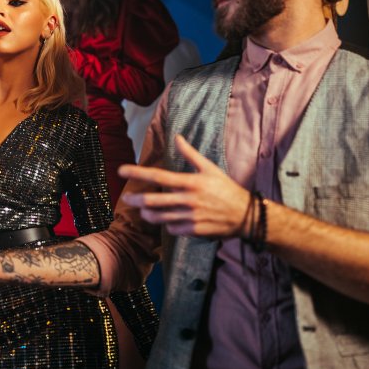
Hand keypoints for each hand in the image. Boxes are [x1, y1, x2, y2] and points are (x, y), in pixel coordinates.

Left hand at [119, 135, 250, 237]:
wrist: (246, 215)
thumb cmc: (226, 189)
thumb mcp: (210, 168)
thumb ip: (190, 154)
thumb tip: (177, 137)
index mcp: (191, 182)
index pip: (158, 176)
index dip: (138, 173)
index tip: (121, 170)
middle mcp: (188, 200)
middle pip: (154, 200)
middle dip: (136, 199)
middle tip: (126, 197)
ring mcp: (191, 217)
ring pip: (159, 217)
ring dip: (147, 213)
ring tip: (143, 209)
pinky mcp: (194, 230)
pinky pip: (172, 229)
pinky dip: (167, 224)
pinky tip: (168, 220)